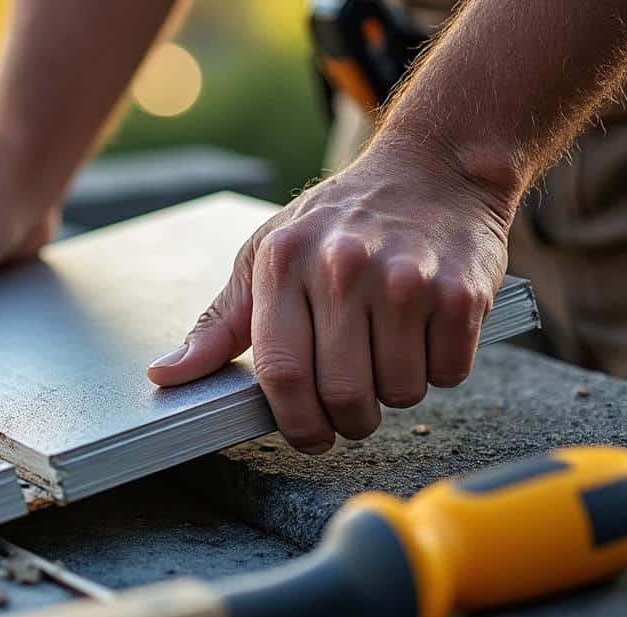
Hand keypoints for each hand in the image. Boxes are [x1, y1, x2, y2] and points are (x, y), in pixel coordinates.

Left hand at [146, 146, 510, 453]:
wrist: (433, 170)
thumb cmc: (338, 222)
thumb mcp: (265, 258)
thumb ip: (219, 324)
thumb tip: (165, 375)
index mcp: (284, 264)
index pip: (282, 372)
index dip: (294, 421)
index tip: (307, 436)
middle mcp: (343, 269)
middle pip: (343, 393)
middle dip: (347, 421)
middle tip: (352, 411)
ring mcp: (406, 279)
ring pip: (400, 390)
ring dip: (396, 391)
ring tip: (389, 353)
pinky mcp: (461, 290)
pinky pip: (449, 372)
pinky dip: (439, 370)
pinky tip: (425, 335)